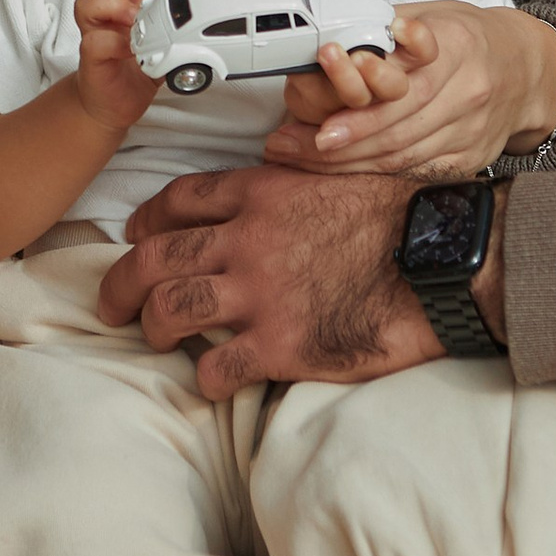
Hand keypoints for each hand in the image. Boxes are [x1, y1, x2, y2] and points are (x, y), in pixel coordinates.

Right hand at [71, 0, 178, 137]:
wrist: (116, 103)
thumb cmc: (141, 67)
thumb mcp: (171, 40)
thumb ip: (185, 23)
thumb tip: (216, 11)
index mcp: (132, 0)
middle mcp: (111, 12)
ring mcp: (99, 32)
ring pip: (89, 2)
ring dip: (115, 3)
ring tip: (136, 16)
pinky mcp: (92, 57)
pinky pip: (93, 41)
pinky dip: (112, 41)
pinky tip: (131, 50)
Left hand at [99, 168, 442, 398]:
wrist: (444, 259)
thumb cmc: (404, 218)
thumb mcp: (337, 176)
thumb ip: (291, 186)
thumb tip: (272, 198)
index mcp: (262, 192)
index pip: (180, 200)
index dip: (148, 221)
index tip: (137, 236)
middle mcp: (248, 240)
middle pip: (156, 258)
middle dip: (121, 283)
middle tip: (112, 304)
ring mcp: (260, 294)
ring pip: (171, 310)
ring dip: (153, 328)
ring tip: (155, 338)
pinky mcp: (280, 345)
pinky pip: (216, 367)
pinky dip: (204, 377)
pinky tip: (212, 379)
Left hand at [264, 1, 555, 176]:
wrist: (526, 68)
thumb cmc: (468, 37)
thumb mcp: (431, 14)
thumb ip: (382, 19)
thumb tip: (329, 6)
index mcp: (457, 49)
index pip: (403, 92)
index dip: (360, 115)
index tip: (322, 127)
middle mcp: (468, 95)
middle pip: (399, 131)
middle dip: (342, 145)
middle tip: (292, 148)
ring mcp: (471, 131)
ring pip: (404, 157)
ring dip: (349, 163)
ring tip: (302, 157)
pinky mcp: (470, 157)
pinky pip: (418, 171)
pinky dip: (377, 173)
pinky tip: (342, 170)